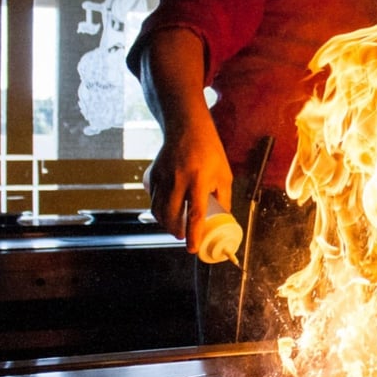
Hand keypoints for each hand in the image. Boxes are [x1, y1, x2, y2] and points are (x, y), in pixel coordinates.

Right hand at [147, 117, 232, 254]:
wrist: (186, 128)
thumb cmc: (209, 151)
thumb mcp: (224, 174)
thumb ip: (224, 198)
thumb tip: (224, 219)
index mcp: (198, 181)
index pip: (195, 215)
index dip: (193, 235)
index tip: (192, 249)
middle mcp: (178, 180)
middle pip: (171, 216)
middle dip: (176, 232)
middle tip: (183, 237)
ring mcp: (163, 177)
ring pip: (158, 210)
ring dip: (165, 223)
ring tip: (175, 228)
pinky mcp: (152, 175)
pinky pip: (153, 199)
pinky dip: (158, 209)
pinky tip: (167, 211)